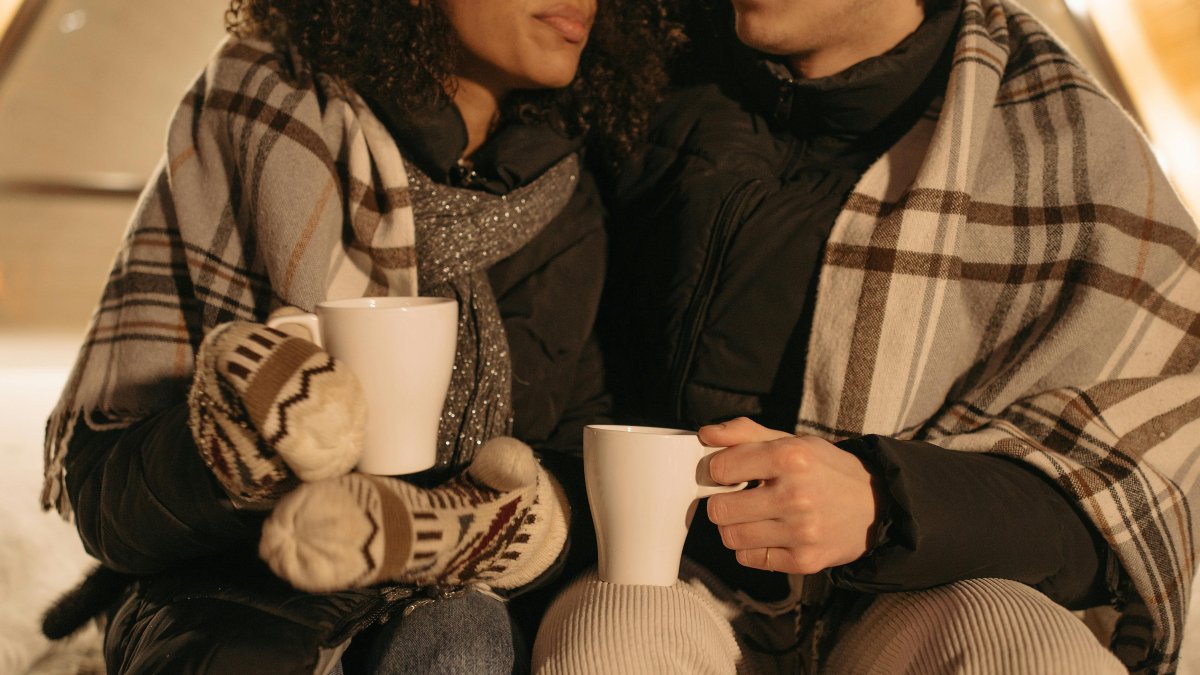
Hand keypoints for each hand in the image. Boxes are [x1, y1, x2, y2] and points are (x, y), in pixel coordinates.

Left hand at [700, 417, 879, 573]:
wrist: (875, 505)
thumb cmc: (825, 469)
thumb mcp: (791, 441)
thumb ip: (744, 433)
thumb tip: (705, 435)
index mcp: (791, 457)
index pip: (721, 469)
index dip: (719, 470)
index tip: (730, 473)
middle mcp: (796, 495)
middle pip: (719, 509)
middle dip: (723, 501)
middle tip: (739, 497)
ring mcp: (801, 532)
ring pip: (731, 537)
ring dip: (736, 526)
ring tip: (754, 516)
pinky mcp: (804, 561)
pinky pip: (749, 559)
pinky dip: (752, 548)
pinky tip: (770, 533)